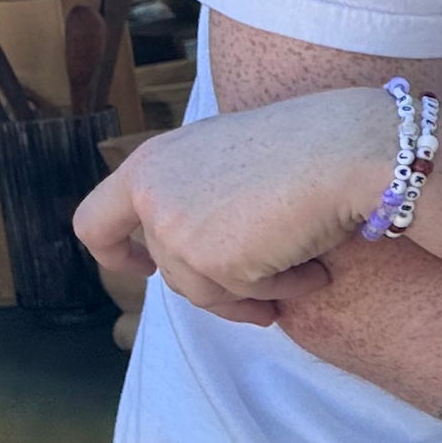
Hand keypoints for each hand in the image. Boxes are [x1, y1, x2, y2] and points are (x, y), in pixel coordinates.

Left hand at [74, 85, 396, 325]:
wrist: (347, 149)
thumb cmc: (307, 144)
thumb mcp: (227, 158)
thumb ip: (195, 192)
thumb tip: (193, 250)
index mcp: (150, 164)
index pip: (94, 222)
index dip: (115, 253)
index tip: (143, 268)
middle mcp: (152, 197)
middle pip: (169, 271)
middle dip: (219, 284)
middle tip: (263, 294)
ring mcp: (176, 232)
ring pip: (204, 291)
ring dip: (256, 290)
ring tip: (304, 268)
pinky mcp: (212, 264)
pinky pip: (246, 298)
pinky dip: (283, 291)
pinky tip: (314, 270)